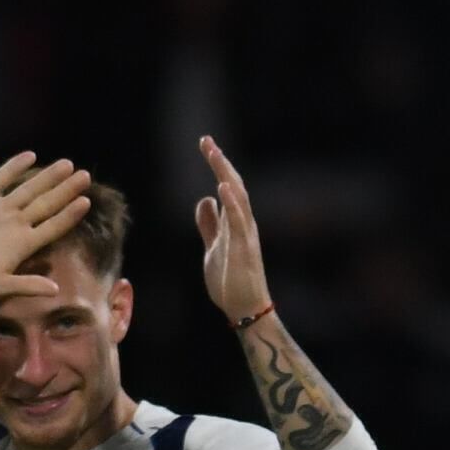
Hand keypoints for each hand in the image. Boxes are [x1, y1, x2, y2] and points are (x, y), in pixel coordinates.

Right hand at [0, 152, 96, 304]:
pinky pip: (1, 178)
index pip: (53, 227)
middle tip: (86, 176)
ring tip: (68, 164)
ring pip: (29, 188)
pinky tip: (30, 156)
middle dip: (66, 190)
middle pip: (47, 204)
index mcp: (22, 246)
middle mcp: (14, 225)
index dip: (70, 215)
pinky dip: (15, 167)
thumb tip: (55, 291)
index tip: (86, 202)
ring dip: (48, 177)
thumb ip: (25, 286)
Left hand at [192, 135, 269, 324]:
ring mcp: (244, 234)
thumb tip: (205, 200)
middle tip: (206, 141)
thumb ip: (210, 224)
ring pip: (238, 197)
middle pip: (233, 185)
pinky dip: (232, 202)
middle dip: (220, 162)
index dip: (217, 164)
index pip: (226, 185)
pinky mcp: (243, 248)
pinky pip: (239, 221)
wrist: (244, 308)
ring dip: (226, 175)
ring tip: (215, 154)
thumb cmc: (231, 280)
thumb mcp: (213, 247)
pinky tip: (222, 186)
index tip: (206, 144)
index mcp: (234, 222)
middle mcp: (243, 223)